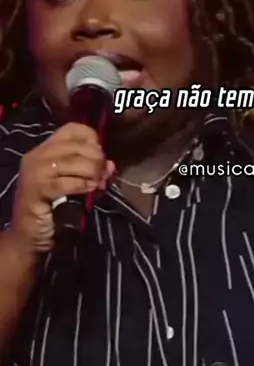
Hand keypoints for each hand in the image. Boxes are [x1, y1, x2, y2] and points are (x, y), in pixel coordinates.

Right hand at [10, 123, 114, 253]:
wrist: (29, 236)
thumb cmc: (53, 210)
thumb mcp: (75, 185)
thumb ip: (91, 172)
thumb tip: (111, 165)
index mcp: (45, 149)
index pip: (72, 129)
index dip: (92, 139)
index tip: (101, 156)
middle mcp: (37, 155)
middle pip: (76, 145)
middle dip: (96, 159)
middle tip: (104, 175)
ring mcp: (34, 171)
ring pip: (73, 161)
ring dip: (92, 172)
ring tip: (98, 184)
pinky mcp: (36, 189)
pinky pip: (66, 182)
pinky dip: (83, 185)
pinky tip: (91, 190)